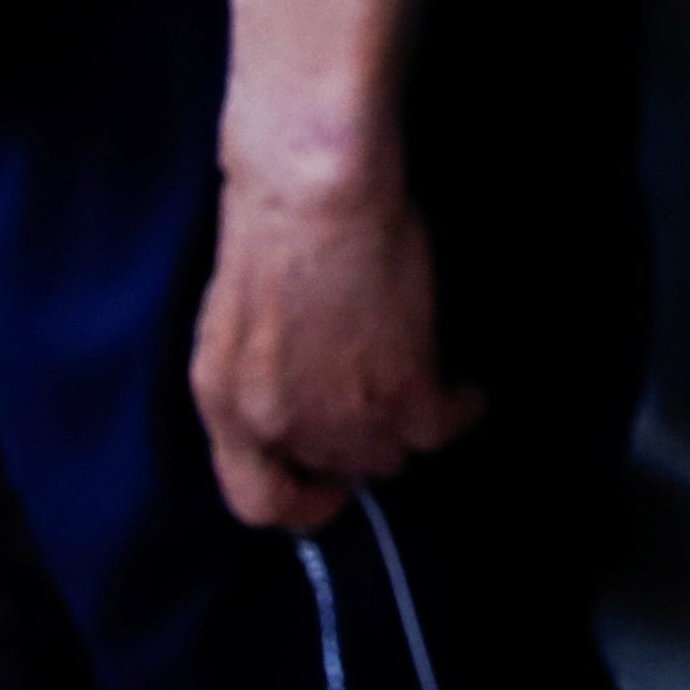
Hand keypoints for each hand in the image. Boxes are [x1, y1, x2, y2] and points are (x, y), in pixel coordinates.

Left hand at [192, 154, 476, 529]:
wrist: (312, 188)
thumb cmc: (272, 221)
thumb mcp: (237, 316)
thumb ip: (261, 371)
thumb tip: (300, 393)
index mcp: (224, 402)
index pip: (256, 499)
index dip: (300, 502)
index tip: (329, 488)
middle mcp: (275, 422)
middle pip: (334, 468)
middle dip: (359, 444)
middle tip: (384, 406)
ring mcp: (338, 414)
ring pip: (388, 455)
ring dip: (407, 427)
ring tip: (428, 394)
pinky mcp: (400, 389)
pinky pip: (439, 428)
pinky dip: (459, 412)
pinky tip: (466, 392)